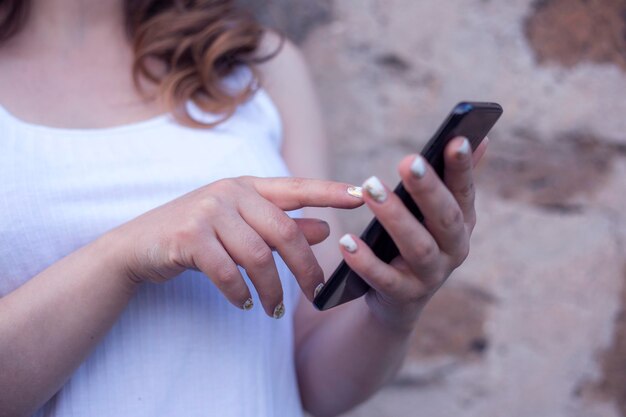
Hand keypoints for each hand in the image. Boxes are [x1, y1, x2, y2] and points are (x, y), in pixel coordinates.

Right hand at [111, 176, 362, 317]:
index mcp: (246, 186)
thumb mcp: (240, 227)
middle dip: (305, 268)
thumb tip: (325, 231)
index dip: (330, 191)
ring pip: (258, 256)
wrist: (138, 246)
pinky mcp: (188, 237)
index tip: (362, 196)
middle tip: (315, 294)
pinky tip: (244, 303)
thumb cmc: (196, 235)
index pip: (297, 187)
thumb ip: (282, 226)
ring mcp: (207, 212)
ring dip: (271, 290)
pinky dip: (240, 293)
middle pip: (284, 232)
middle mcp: (229, 192)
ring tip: (274, 310)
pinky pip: (227, 272)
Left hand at [337, 137, 487, 329]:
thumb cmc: (417, 239)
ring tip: (370, 190)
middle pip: (445, 218)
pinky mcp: (404, 295)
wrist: (399, 297)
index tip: (456, 139)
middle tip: (407, 161)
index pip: (464, 191)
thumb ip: (453, 178)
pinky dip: (365, 262)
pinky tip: (347, 241)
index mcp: (462, 222)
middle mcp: (454, 249)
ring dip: (395, 218)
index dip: (462, 168)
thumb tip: (479, 138)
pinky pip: (384, 279)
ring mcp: (430, 275)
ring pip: (418, 247)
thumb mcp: (436, 213)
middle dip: (428, 190)